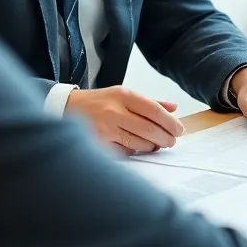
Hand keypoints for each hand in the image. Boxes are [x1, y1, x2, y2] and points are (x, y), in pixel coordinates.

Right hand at [65, 86, 184, 154]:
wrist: (66, 108)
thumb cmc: (99, 102)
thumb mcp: (123, 94)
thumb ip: (149, 102)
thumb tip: (174, 108)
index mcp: (122, 95)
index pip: (153, 109)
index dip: (170, 122)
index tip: (179, 129)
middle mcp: (113, 111)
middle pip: (149, 129)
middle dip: (166, 138)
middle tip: (171, 141)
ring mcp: (105, 129)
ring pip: (139, 144)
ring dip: (152, 146)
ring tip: (155, 144)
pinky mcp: (98, 145)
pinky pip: (125, 153)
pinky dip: (134, 151)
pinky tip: (134, 146)